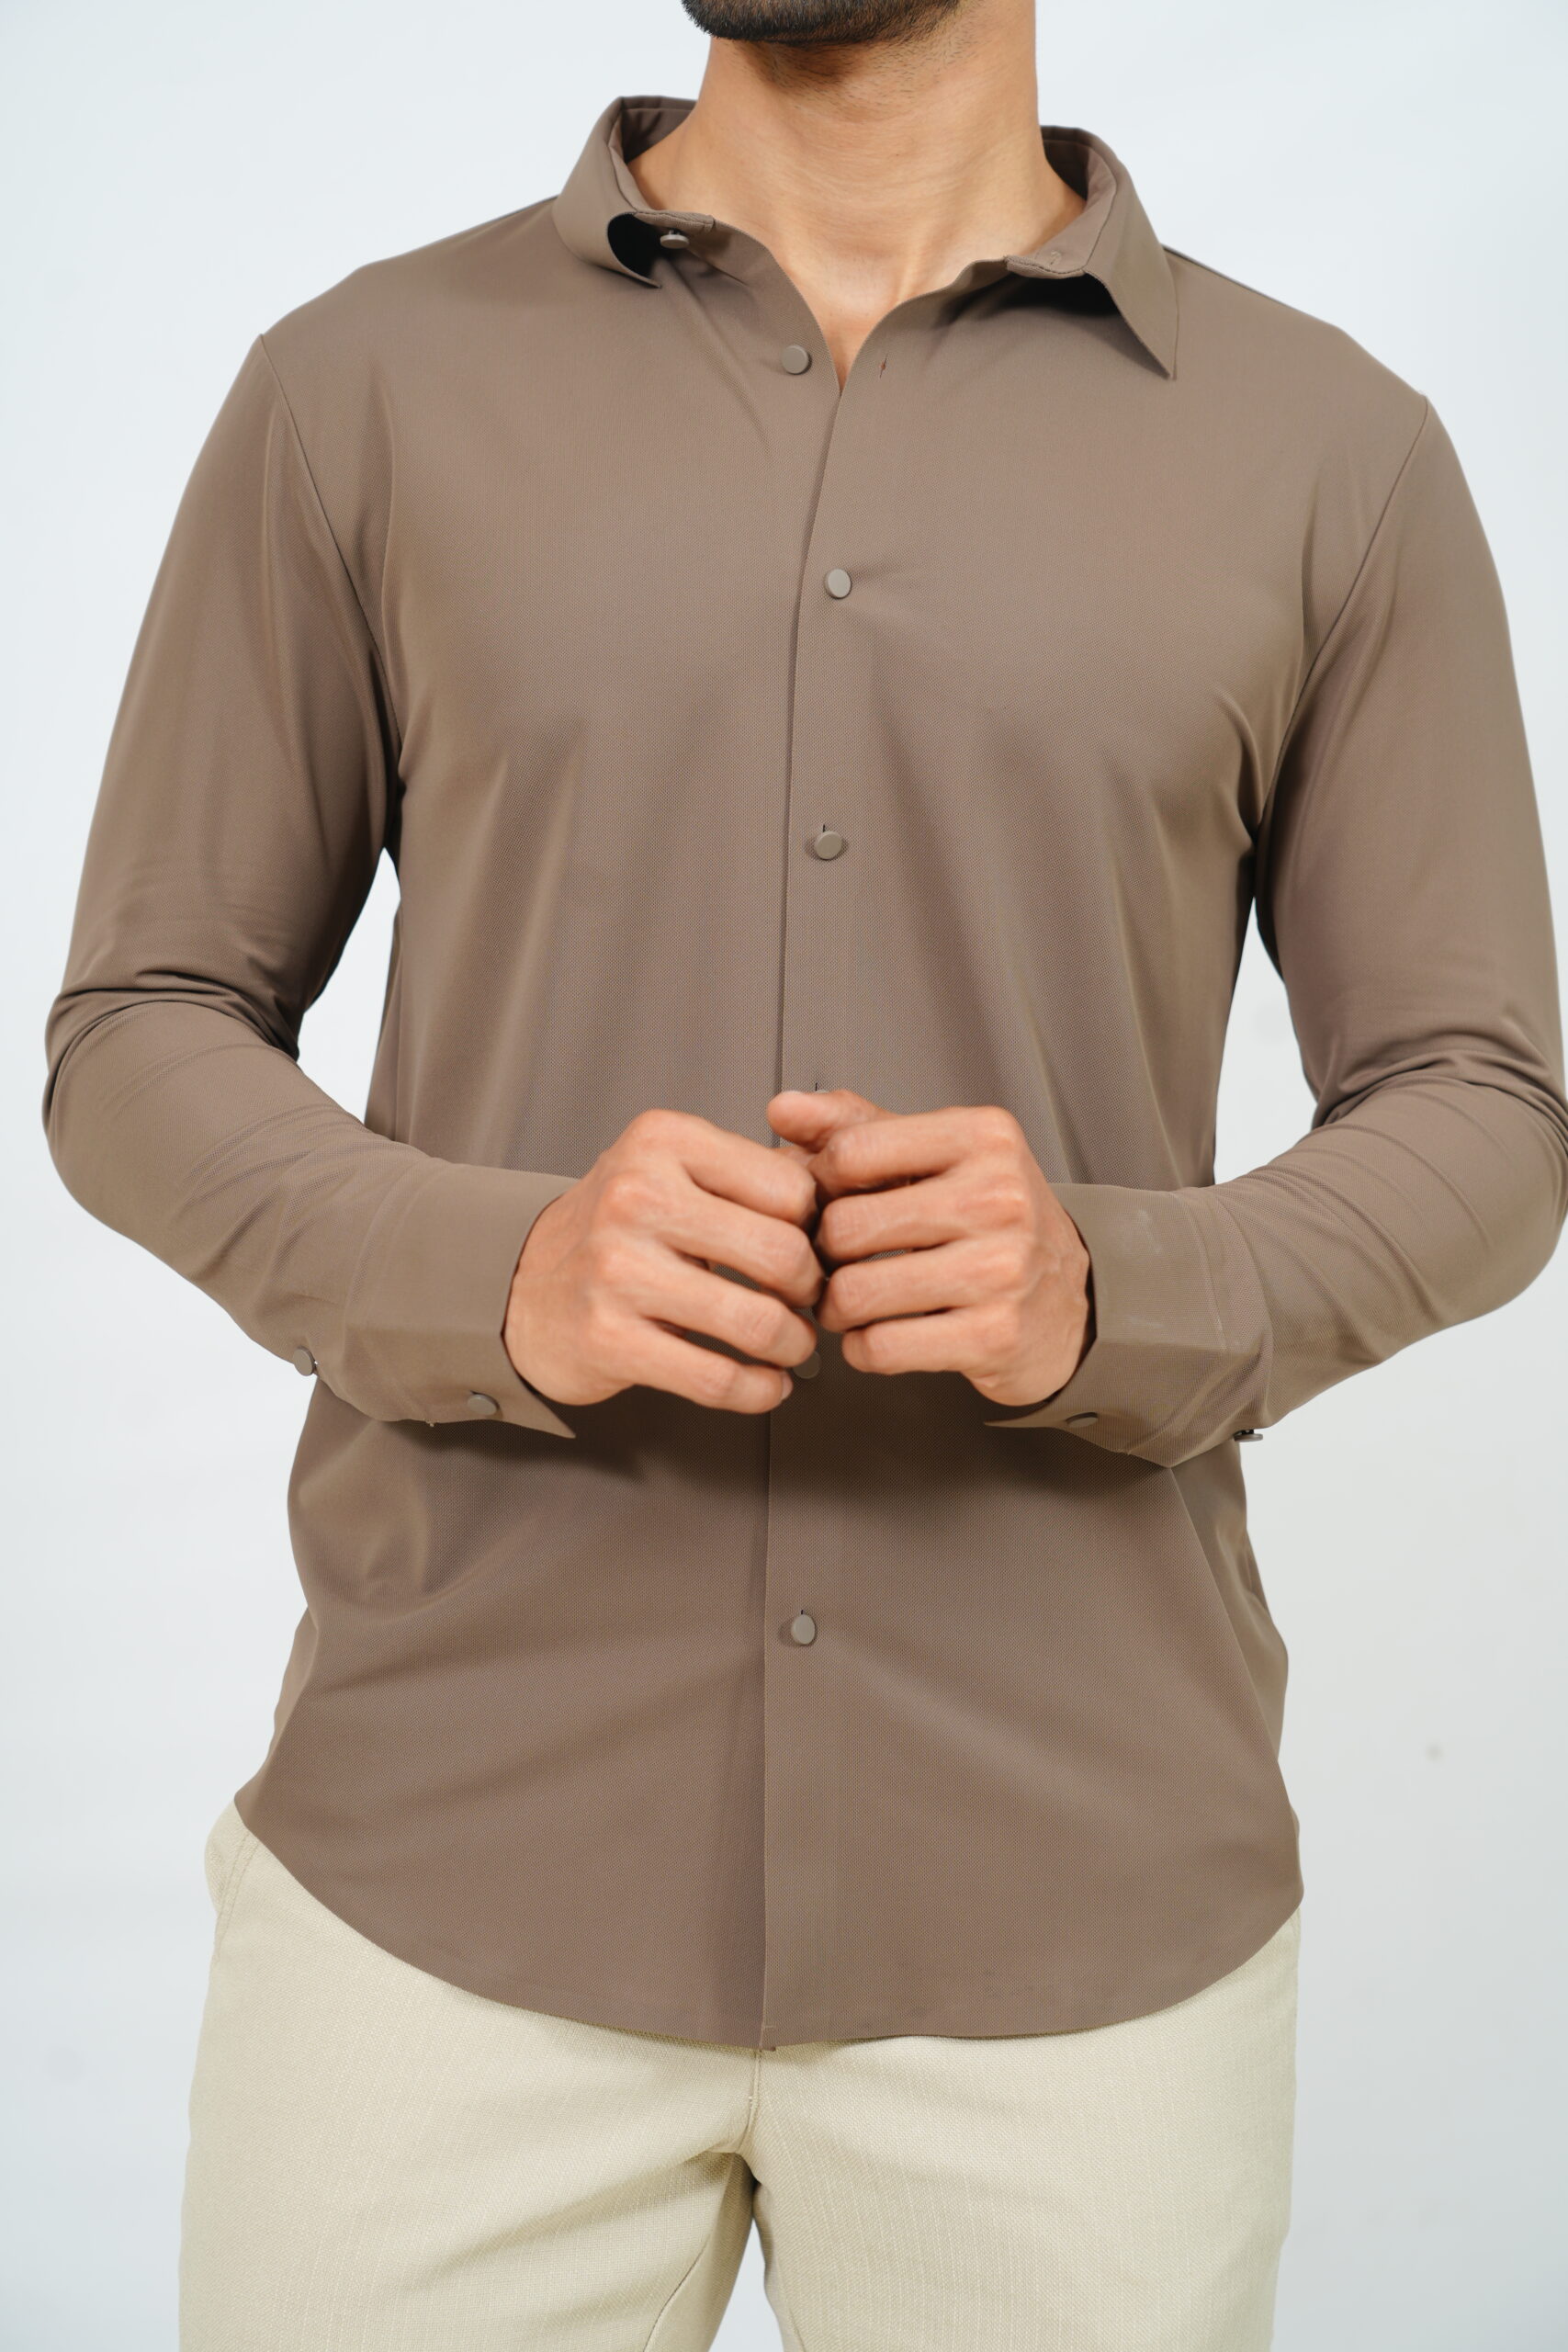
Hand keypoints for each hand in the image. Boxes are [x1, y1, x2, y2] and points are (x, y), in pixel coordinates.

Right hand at [504, 1109, 823, 1412]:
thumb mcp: (673, 1168)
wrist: (521, 1286)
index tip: (813, 1250)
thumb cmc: (617, 1229)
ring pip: (757, 1323)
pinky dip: (760, 1391)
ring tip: (793, 1345)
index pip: (790, 1189)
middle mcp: (635, 1196)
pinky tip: (768, 1384)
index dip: (816, 1229)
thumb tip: (845, 1198)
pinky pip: (717, 1378)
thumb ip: (752, 1174)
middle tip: (810, 1302)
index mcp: (662, 1141)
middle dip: (813, 1291)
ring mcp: (617, 1270)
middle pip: (782, 1255)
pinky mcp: (608, 1339)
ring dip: (794, 1346)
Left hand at [766, 1089, 1092, 1408]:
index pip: (850, 1153)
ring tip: (849, 1302)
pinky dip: (861, 1349)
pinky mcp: (994, 1335)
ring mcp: (1001, 1269)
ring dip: (835, 1307)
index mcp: (983, 1137)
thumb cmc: (991, 1222)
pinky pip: (880, 1347)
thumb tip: (782, 1110)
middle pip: (845, 1227)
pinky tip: (877, 1335)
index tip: (831, 1201)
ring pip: (855, 1293)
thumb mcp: (935, 1155)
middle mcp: (999, 1197)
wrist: (1072, 1301)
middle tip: (835, 1263)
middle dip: (823, 1254)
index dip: (820, 1184)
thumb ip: (855, 1126)